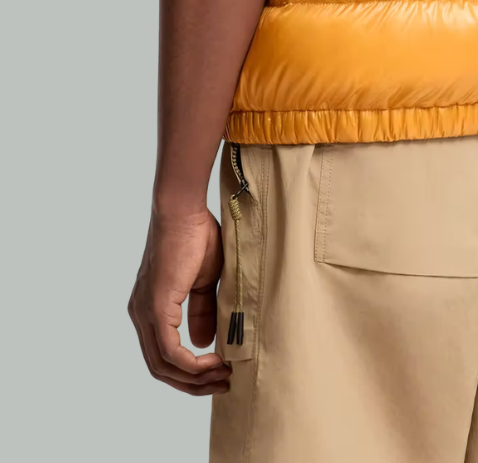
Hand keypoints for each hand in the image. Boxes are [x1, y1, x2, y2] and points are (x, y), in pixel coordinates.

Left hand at [129, 208, 230, 394]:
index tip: (218, 371)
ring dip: (194, 378)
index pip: (162, 355)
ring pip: (163, 365)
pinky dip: (191, 364)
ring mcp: (144, 313)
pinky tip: (213, 360)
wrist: (184, 210)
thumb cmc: (195, 236)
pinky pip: (169, 352)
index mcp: (149, 308)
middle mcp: (140, 314)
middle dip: (192, 383)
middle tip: (222, 383)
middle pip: (160, 368)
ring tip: (222, 374)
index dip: (189, 370)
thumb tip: (203, 344)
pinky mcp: (155, 308)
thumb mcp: (203, 281)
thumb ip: (201, 311)